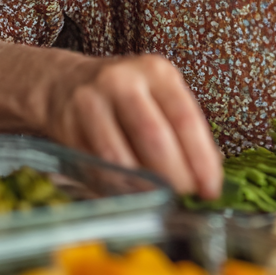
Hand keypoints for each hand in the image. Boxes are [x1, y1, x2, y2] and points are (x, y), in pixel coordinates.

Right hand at [45, 53, 222, 197]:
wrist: (64, 83)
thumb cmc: (127, 96)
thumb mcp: (159, 96)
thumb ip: (183, 130)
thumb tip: (209, 175)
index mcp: (156, 72)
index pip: (185, 118)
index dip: (201, 158)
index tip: (211, 189)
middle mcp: (123, 82)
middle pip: (154, 137)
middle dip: (175, 176)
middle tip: (186, 199)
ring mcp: (91, 102)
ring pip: (121, 157)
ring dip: (144, 187)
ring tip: (161, 202)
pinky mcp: (67, 126)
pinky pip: (96, 167)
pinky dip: (117, 188)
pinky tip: (133, 198)